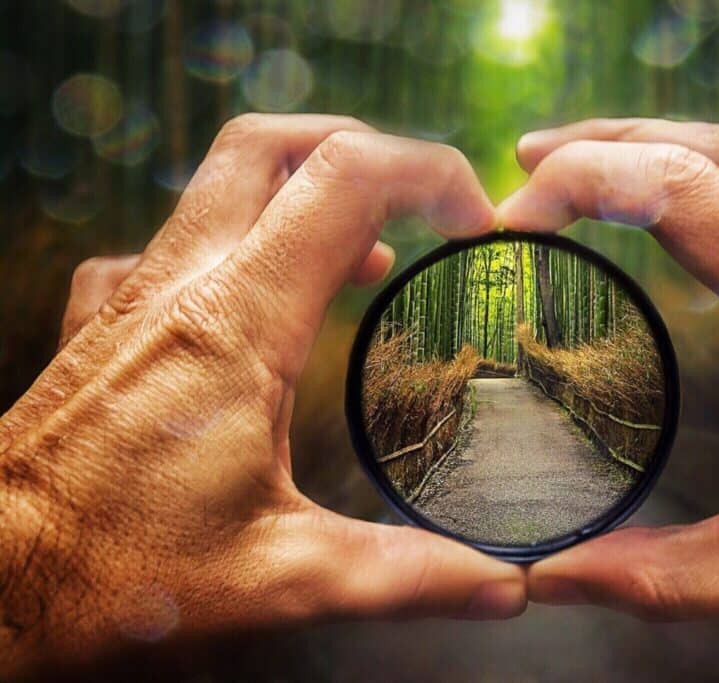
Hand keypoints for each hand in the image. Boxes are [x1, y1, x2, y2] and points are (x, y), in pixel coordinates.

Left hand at [0, 114, 523, 678]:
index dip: (429, 176)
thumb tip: (506, 588)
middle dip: (363, 152)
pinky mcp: (106, 319)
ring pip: (222, 181)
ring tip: (371, 253)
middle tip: (420, 208)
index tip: (475, 226)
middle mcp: (182, 284)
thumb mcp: (280, 578)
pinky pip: (177, 240)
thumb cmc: (114, 573)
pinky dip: (241, 241)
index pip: (346, 180)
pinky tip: (259, 298)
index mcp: (238, 323)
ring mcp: (134, 294)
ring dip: (306, 191)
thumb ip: (402, 576)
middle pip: (274, 146)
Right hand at [498, 118, 718, 649]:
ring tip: (592, 174)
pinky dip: (714, 188)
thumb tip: (552, 576)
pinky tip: (686, 226)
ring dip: (665, 154)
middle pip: (716, 149)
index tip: (517, 220)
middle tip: (532, 163)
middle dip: (613, 142)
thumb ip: (669, 574)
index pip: (681, 191)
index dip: (584, 184)